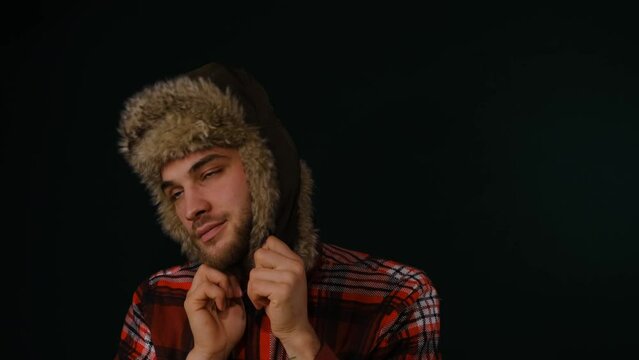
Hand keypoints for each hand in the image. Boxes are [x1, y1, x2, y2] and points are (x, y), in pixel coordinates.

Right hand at [184, 265, 245, 359]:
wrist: (221, 346)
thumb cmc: (229, 327)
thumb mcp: (236, 302)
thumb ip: (232, 287)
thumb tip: (233, 274)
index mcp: (209, 288)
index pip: (215, 268)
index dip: (229, 274)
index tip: (239, 291)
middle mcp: (199, 289)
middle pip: (208, 266)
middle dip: (225, 276)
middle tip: (233, 293)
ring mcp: (194, 294)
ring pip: (206, 270)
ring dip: (223, 283)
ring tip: (228, 299)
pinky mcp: (191, 302)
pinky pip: (205, 286)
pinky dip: (218, 293)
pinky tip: (222, 306)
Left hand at [247, 236, 320, 358]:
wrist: (295, 328)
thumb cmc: (284, 303)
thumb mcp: (284, 278)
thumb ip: (275, 262)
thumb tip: (259, 248)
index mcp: (296, 260)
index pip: (270, 241)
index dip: (263, 258)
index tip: (268, 273)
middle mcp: (295, 266)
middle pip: (259, 254)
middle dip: (256, 273)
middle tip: (265, 287)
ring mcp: (290, 278)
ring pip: (254, 273)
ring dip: (253, 289)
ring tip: (265, 298)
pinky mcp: (282, 291)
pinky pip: (255, 286)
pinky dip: (254, 298)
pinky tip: (264, 305)